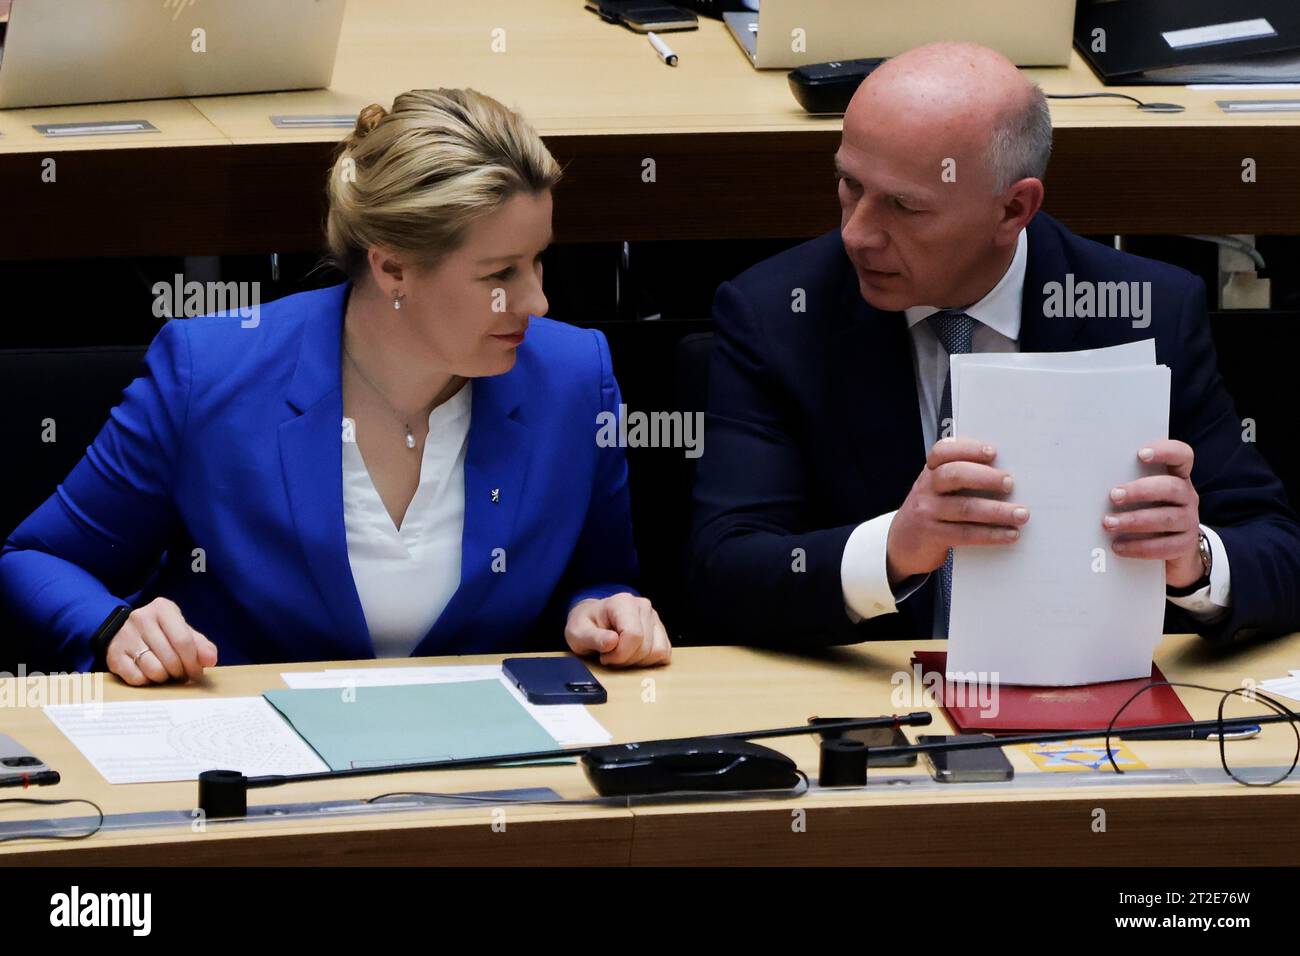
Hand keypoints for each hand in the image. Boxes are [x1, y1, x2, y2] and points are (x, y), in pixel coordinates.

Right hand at [106, 597, 217, 685]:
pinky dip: (147, 681)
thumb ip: (200, 644)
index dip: (194, 662)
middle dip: (181, 672)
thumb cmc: (160, 632)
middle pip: (170, 657)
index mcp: (162, 608)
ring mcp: (125, 637)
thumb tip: (210, 660)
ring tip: (166, 673)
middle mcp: (141, 618)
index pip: (184, 640)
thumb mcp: (182, 631)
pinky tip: (148, 673)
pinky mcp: (113, 656)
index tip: (197, 673)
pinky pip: (137, 678)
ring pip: (154, 670)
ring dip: (164, 678)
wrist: (122, 630)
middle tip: (182, 674)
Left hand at [565, 593, 671, 666]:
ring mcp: (654, 617)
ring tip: (620, 654)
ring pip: (657, 651)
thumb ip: (593, 638)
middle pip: (645, 647)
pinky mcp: (660, 630)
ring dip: (637, 661)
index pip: (634, 635)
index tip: (604, 656)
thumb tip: (612, 642)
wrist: (591, 619)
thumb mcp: (577, 633)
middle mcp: (642, 606)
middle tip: (609, 656)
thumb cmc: (585, 625)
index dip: (619, 654)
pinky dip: (648, 660)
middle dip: (626, 659)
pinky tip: (632, 655)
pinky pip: (664, 652)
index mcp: (623, 603)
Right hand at [886, 437, 1029, 583]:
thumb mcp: (936, 489)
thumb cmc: (931, 510)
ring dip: (998, 511)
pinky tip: (1010, 534)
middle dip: (986, 477)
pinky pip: (966, 534)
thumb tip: (1006, 473)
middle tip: (1010, 483)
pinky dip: (991, 534)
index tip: (993, 452)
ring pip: (965, 508)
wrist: (902, 543)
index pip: (942, 451)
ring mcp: (927, 512)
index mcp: (930, 472)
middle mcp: (926, 488)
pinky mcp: (932, 536)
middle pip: (954, 475)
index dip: (968, 448)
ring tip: (1022, 514)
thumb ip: (960, 477)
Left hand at [1103, 440, 1202, 586]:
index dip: (1165, 451)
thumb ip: (1128, 485)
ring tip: (1109, 523)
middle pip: (1171, 487)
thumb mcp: (1143, 496)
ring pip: (1166, 518)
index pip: (1182, 455)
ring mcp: (1189, 521)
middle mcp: (1187, 496)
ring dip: (1134, 520)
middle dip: (1140, 490)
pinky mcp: (1185, 545)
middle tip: (1113, 496)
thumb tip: (1091, 484)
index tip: (1140, 454)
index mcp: (1177, 477)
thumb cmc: (1149, 512)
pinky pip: (1164, 546)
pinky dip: (1139, 547)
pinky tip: (1118, 546)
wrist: (1174, 549)